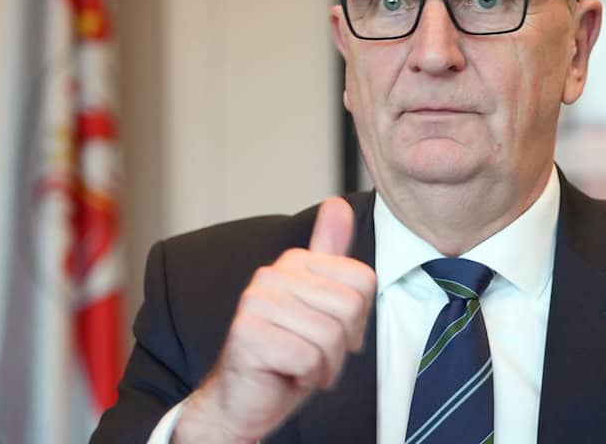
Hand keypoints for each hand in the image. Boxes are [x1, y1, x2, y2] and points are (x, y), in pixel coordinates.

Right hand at [172, 197, 376, 443]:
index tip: (330, 332)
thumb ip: (330, 255)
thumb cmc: (285, 358)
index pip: (363, 280)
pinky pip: (309, 359)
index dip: (357, 318)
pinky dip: (306, 378)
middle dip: (341, 344)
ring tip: (299, 366)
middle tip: (313, 354)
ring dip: (324, 365)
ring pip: (330, 336)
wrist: (242, 401)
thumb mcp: (319, 306)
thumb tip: (337, 205)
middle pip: (350, 308)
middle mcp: (270, 275)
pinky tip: (285, 375)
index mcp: (293, 263)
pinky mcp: (249, 334)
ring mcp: (256, 302)